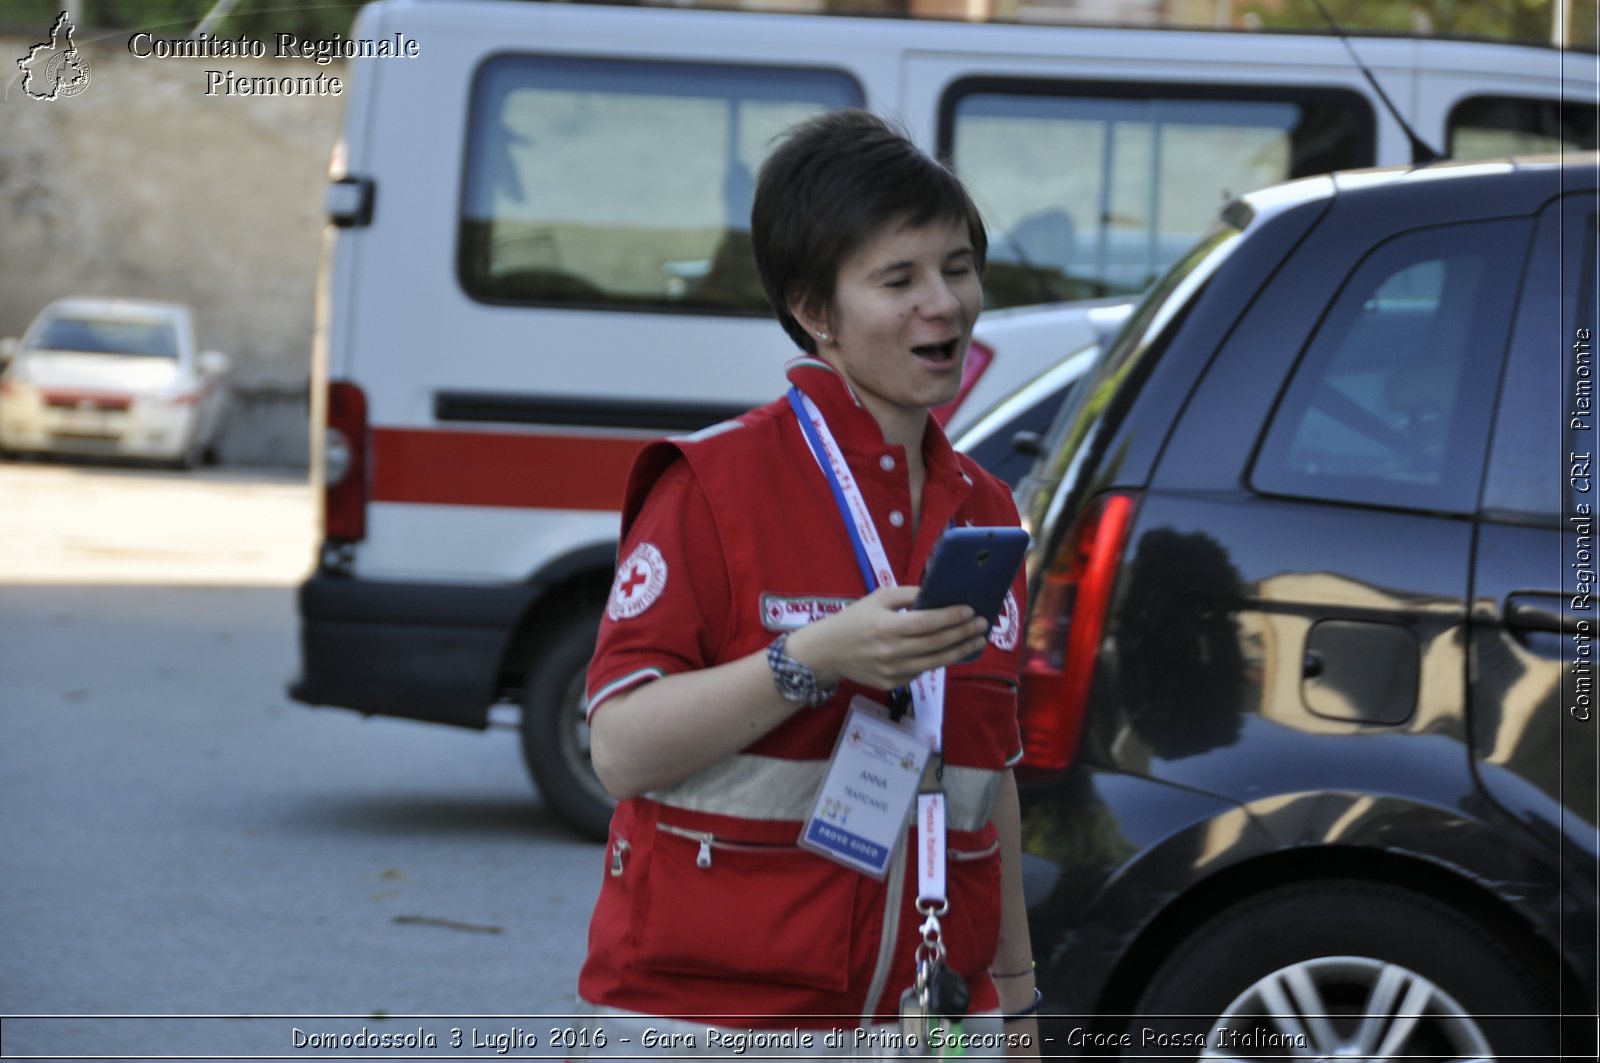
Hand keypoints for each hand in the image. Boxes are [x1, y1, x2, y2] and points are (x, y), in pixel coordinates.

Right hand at [784, 585, 987, 689]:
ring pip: (935, 662)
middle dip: (963, 633)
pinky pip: (921, 671)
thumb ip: (908, 595)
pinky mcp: (892, 684)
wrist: (828, 652)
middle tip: (983, 625)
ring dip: (960, 651)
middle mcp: (891, 652)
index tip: (971, 610)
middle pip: (936, 644)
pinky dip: (939, 661)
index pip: (927, 623)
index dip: (952, 617)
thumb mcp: (877, 598)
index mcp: (886, 627)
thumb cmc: (854, 620)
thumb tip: (938, 594)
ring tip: (977, 641)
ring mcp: (892, 671)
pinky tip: (952, 652)